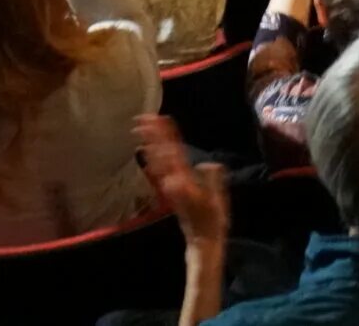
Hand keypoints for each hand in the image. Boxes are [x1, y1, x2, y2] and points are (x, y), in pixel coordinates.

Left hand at [134, 115, 229, 250]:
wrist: (201, 241)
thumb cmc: (212, 220)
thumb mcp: (218, 199)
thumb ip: (213, 180)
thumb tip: (206, 164)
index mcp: (186, 180)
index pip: (175, 152)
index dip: (167, 136)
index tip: (162, 119)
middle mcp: (174, 181)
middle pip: (161, 154)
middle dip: (153, 136)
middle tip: (142, 118)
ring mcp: (170, 187)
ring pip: (156, 161)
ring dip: (149, 144)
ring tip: (139, 129)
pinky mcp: (169, 192)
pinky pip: (157, 171)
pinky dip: (151, 159)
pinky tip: (146, 151)